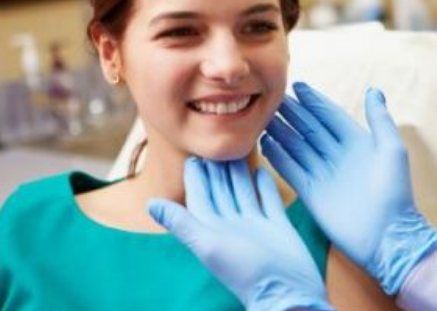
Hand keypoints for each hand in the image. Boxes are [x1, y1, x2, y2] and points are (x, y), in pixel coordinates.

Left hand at [148, 158, 334, 310]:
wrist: (287, 291)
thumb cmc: (246, 272)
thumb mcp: (208, 245)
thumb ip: (181, 223)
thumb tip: (149, 204)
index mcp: (213, 229)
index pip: (200, 197)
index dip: (195, 177)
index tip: (193, 155)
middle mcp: (232, 226)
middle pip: (222, 191)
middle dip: (217, 169)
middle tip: (216, 145)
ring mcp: (256, 226)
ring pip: (243, 192)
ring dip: (239, 172)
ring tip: (237, 150)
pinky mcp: (277, 226)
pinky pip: (268, 200)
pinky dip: (264, 185)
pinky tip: (262, 169)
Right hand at [261, 82, 436, 294]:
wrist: (387, 236)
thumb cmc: (395, 192)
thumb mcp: (392, 150)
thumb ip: (380, 119)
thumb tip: (373, 90)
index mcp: (357, 142)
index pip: (330, 116)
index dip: (314, 101)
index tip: (297, 85)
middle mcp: (338, 155)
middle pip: (310, 128)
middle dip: (293, 113)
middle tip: (272, 98)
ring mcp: (323, 174)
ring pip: (297, 147)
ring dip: (281, 132)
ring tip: (263, 118)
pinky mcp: (311, 193)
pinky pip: (291, 170)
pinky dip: (278, 157)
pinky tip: (265, 143)